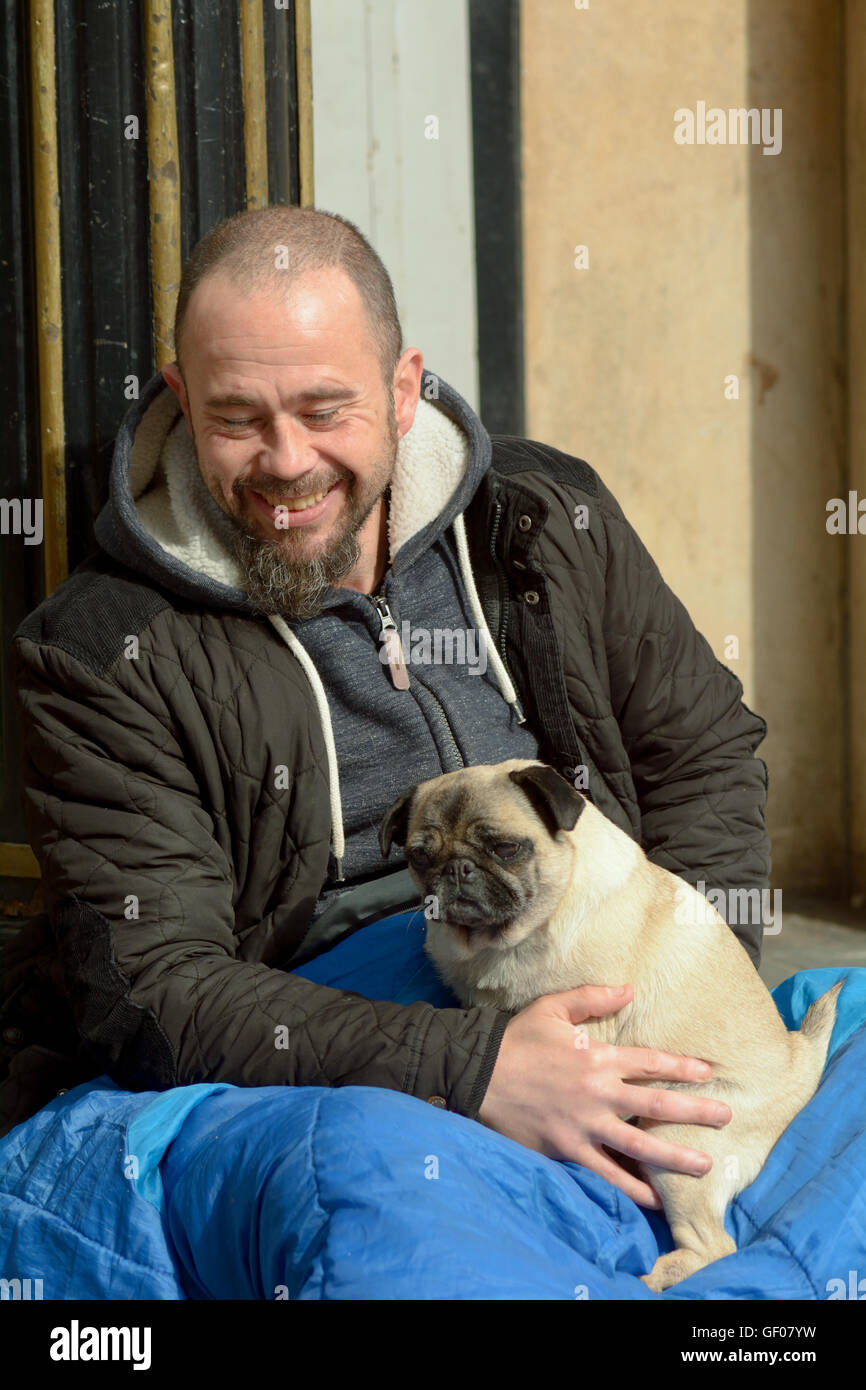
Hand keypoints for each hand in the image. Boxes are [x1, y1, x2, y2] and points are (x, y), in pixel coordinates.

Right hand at [477, 984, 730, 1208]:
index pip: (651, 1063)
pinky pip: (607, 1174)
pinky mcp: (569, 1150)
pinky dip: (631, 1188)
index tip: (708, 1073)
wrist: (478, 1073)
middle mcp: (599, 1093)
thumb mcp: (553, 1007)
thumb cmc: (516, 1038)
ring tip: (704, 1166)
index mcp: (598, 1057)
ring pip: (640, 1147)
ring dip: (675, 1158)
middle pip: (657, 1106)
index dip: (683, 1067)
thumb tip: (629, 989)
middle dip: (696, 1112)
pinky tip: (654, 1199)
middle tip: (725, 1118)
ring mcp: (585, 1125)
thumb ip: (592, 997)